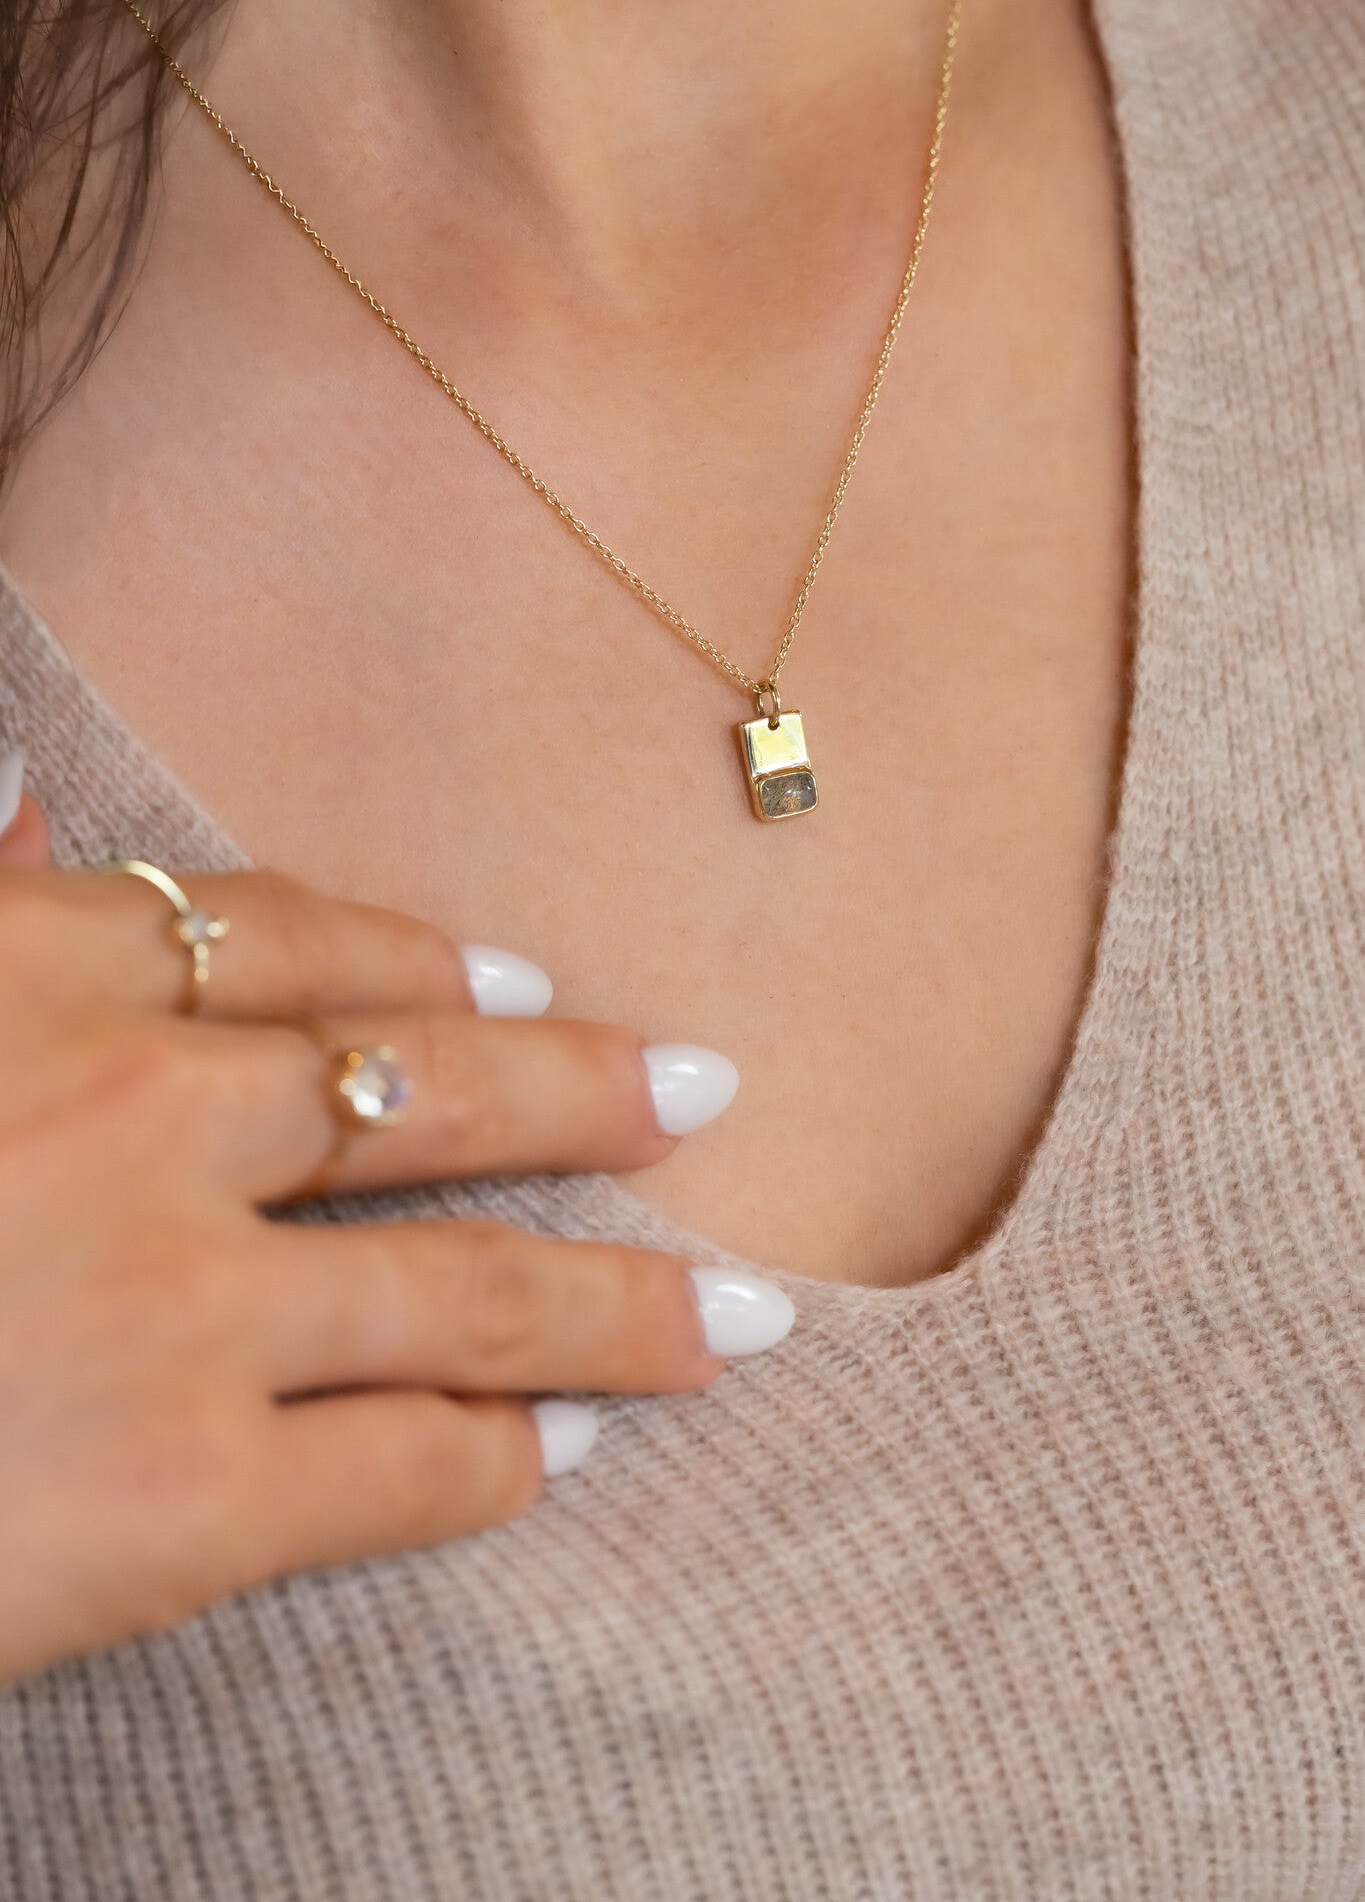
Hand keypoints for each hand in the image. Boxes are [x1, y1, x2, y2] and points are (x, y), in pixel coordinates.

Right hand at [0, 750, 791, 1686]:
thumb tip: (20, 791)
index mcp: (30, 985)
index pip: (280, 942)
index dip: (419, 962)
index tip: (521, 981)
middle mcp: (136, 1122)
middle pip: (429, 1089)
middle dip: (589, 1093)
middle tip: (704, 1089)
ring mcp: (179, 1311)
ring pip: (470, 1287)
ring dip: (624, 1302)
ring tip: (737, 1310)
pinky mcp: (182, 1503)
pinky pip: (406, 1468)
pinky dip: (507, 1457)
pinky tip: (578, 1451)